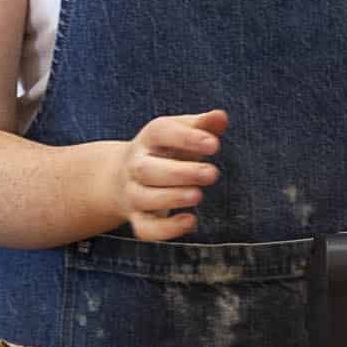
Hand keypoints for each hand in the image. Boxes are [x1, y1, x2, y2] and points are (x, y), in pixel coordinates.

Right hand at [109, 110, 226, 241]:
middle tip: (212, 174)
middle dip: (180, 173)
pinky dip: (166, 230)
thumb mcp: (182, 132)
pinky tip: (190, 222)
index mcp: (149, 139)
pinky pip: (145, 229)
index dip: (186, 138)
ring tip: (198, 195)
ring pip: (144, 198)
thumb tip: (221, 117)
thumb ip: (203, 125)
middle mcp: (136, 165)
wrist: (125, 175)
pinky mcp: (138, 219)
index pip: (161, 132)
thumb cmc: (166, 150)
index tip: (214, 144)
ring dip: (172, 198)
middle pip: (147, 169)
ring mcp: (134, 193)